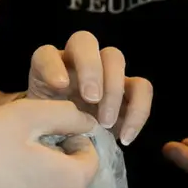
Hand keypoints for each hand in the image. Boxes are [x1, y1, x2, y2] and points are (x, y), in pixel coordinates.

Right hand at [0, 99, 99, 187]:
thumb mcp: (25, 115)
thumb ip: (66, 114)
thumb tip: (89, 123)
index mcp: (71, 182)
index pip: (91, 157)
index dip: (72, 138)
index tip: (43, 132)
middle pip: (71, 180)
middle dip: (56, 162)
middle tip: (21, 147)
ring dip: (40, 184)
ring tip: (6, 168)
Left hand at [25, 31, 153, 144]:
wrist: (77, 146)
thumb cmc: (56, 135)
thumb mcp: (45, 129)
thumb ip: (49, 122)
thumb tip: (60, 129)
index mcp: (49, 70)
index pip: (46, 54)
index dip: (53, 65)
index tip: (59, 86)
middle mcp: (76, 63)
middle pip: (84, 41)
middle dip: (90, 67)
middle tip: (91, 99)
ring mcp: (105, 72)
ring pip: (114, 56)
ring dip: (113, 88)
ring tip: (106, 123)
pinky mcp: (129, 89)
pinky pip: (142, 87)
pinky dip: (138, 111)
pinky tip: (125, 137)